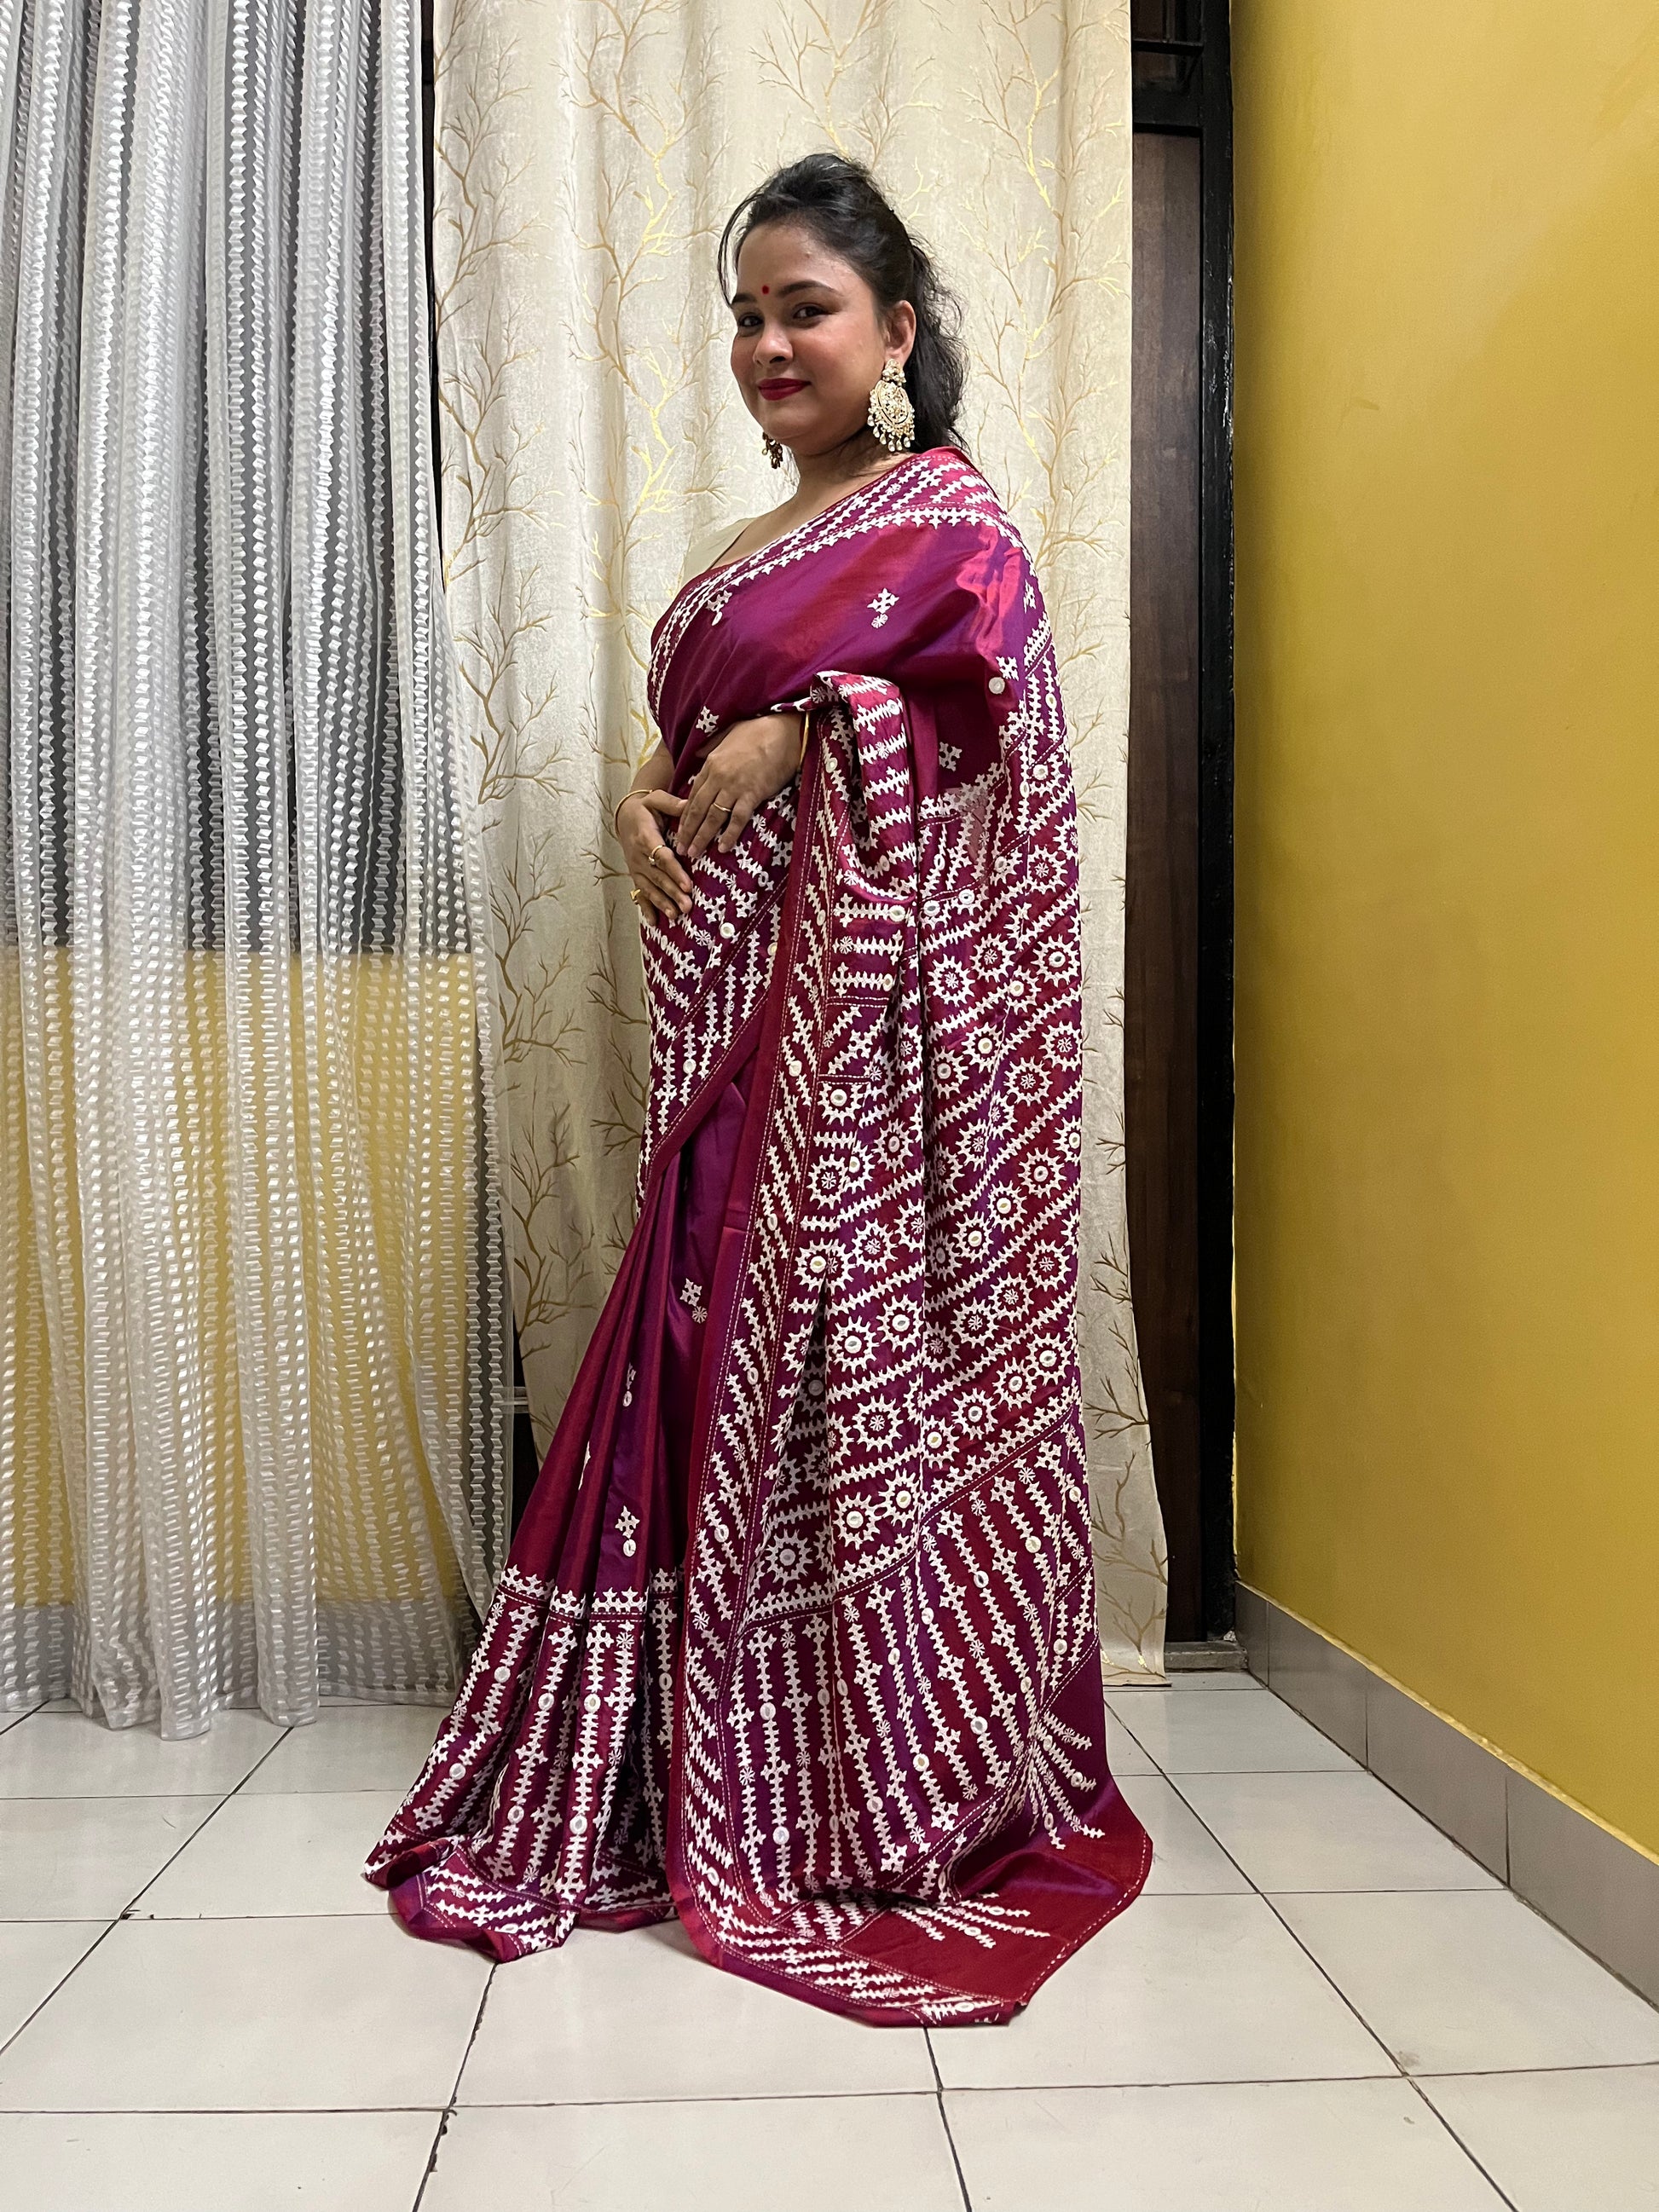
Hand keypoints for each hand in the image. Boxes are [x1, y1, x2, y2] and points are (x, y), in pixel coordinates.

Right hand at [618, 789, 691, 924]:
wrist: (625, 816)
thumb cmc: (645, 807)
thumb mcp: (657, 799)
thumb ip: (673, 804)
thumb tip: (691, 805)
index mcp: (645, 837)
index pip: (661, 857)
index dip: (674, 872)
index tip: (688, 884)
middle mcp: (638, 855)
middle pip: (657, 877)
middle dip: (672, 893)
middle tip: (687, 906)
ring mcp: (636, 867)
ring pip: (649, 888)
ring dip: (662, 903)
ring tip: (675, 916)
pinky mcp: (635, 874)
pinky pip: (640, 893)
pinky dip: (646, 908)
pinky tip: (654, 923)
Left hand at [676, 712, 802, 859]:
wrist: (781, 732)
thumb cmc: (757, 731)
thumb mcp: (727, 734)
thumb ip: (711, 746)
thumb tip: (698, 753)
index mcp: (711, 763)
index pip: (693, 794)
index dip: (685, 815)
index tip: (680, 829)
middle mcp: (718, 777)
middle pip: (698, 809)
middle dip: (687, 831)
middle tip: (680, 848)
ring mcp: (734, 787)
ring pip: (713, 817)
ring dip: (702, 837)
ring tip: (694, 853)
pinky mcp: (752, 794)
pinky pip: (737, 819)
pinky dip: (730, 834)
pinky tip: (723, 847)